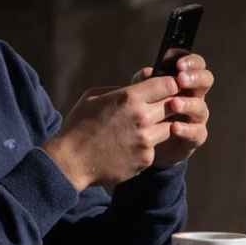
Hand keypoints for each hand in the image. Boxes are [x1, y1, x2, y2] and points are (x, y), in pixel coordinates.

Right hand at [42, 74, 178, 190]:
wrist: (71, 161)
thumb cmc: (79, 125)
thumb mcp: (93, 96)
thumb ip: (120, 88)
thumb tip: (140, 83)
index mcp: (129, 98)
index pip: (168, 85)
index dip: (169, 85)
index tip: (165, 89)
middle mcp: (142, 118)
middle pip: (174, 105)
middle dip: (168, 105)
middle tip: (157, 107)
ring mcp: (145, 140)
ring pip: (169, 127)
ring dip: (160, 126)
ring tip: (140, 128)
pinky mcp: (145, 159)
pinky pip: (154, 147)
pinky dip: (146, 146)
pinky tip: (128, 146)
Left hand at [132, 53, 213, 169]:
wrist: (143, 143)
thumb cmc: (144, 112)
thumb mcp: (140, 94)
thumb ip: (144, 83)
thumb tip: (147, 72)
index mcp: (184, 80)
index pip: (195, 64)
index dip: (190, 61)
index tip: (178, 63)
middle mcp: (195, 95)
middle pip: (206, 80)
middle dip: (195, 78)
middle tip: (181, 79)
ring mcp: (197, 116)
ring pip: (201, 106)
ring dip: (188, 104)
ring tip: (174, 104)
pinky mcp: (195, 136)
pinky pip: (197, 132)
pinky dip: (186, 129)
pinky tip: (174, 127)